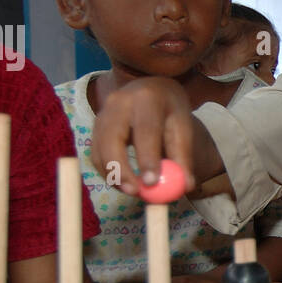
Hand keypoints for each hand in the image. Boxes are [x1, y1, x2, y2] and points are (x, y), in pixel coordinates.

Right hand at [90, 76, 195, 196]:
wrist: (151, 90)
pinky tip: (123, 183)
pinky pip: (96, 154)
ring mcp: (103, 112)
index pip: (146, 129)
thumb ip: (183, 156)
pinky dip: (107, 172)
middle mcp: (120, 102)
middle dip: (121, 168)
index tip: (152, 182)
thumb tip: (185, 185)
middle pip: (113, 138)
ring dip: (113, 174)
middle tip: (134, 192)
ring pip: (100, 148)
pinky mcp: (96, 126)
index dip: (147, 157)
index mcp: (147, 98)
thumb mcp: (182, 127)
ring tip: (133, 191)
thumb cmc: (169, 111)